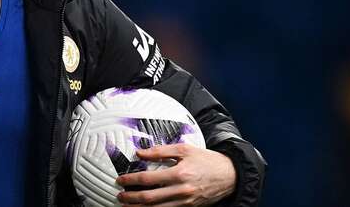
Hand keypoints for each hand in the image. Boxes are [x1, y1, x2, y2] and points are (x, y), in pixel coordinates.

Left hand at [114, 143, 235, 206]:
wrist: (229, 175)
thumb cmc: (206, 160)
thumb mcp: (184, 149)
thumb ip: (161, 150)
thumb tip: (140, 152)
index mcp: (179, 173)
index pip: (148, 178)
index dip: (132, 180)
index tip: (121, 180)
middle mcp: (181, 190)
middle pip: (150, 198)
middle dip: (132, 198)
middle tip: (120, 195)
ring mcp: (185, 202)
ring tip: (127, 206)